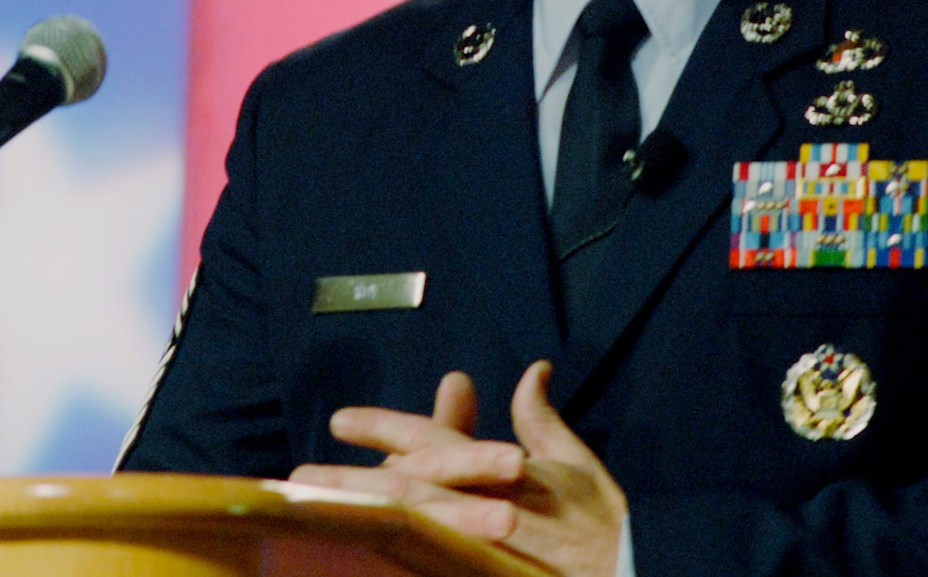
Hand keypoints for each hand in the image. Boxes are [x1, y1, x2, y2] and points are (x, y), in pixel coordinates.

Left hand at [288, 361, 628, 576]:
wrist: (628, 574)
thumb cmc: (603, 522)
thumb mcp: (576, 465)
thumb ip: (543, 421)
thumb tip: (531, 371)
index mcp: (502, 469)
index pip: (433, 440)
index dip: (385, 426)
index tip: (340, 419)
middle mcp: (483, 503)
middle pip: (406, 486)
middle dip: (351, 479)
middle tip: (299, 473)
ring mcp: (478, 546)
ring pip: (409, 526)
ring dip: (359, 514)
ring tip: (313, 509)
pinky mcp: (478, 572)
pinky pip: (426, 561)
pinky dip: (393, 551)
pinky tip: (357, 547)